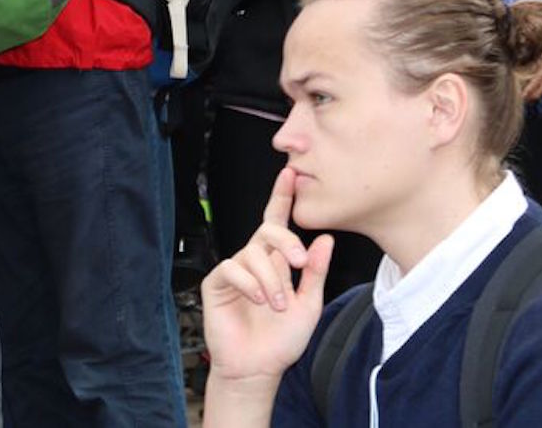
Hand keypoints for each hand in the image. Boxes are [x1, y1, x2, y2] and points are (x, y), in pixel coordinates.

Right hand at [200, 168, 333, 387]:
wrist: (258, 368)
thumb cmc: (282, 340)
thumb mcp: (309, 304)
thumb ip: (315, 272)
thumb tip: (325, 240)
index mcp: (277, 261)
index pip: (278, 222)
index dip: (282, 196)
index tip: (290, 172)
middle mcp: (255, 260)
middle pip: (268, 231)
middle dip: (286, 241)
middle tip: (300, 262)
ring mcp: (235, 270)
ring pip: (253, 252)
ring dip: (271, 278)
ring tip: (278, 304)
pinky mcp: (217, 283)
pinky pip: (232, 268)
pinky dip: (250, 283)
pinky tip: (259, 300)